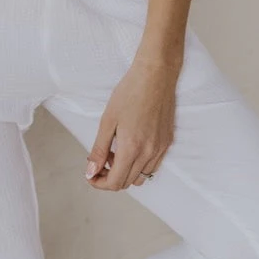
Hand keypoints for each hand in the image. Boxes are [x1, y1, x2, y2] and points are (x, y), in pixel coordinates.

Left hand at [85, 56, 177, 190]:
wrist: (156, 75)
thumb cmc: (130, 92)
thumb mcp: (107, 121)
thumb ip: (99, 150)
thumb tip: (91, 171)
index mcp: (131, 148)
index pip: (115, 182)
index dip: (99, 183)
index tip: (90, 175)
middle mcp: (149, 152)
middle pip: (127, 182)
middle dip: (109, 178)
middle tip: (99, 163)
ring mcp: (161, 149)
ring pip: (141, 177)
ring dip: (125, 173)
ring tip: (115, 154)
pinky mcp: (167, 142)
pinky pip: (153, 166)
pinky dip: (139, 166)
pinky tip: (131, 149)